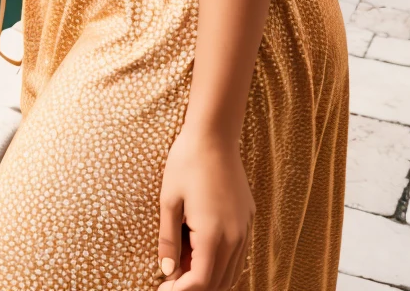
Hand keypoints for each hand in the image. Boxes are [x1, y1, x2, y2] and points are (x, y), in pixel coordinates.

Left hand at [157, 127, 253, 287]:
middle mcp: (235, 237)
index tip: (162, 289)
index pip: (201, 283)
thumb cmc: (186, 163)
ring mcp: (245, 228)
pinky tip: (201, 252)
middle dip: (193, 287)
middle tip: (169, 279)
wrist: (214, 133)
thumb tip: (167, 272)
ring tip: (183, 266)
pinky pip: (238, 255)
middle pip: (218, 284)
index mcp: (214, 235)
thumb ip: (168, 241)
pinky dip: (221, 264)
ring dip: (209, 278)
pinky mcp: (248, 219)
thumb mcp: (169, 201)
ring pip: (232, 273)